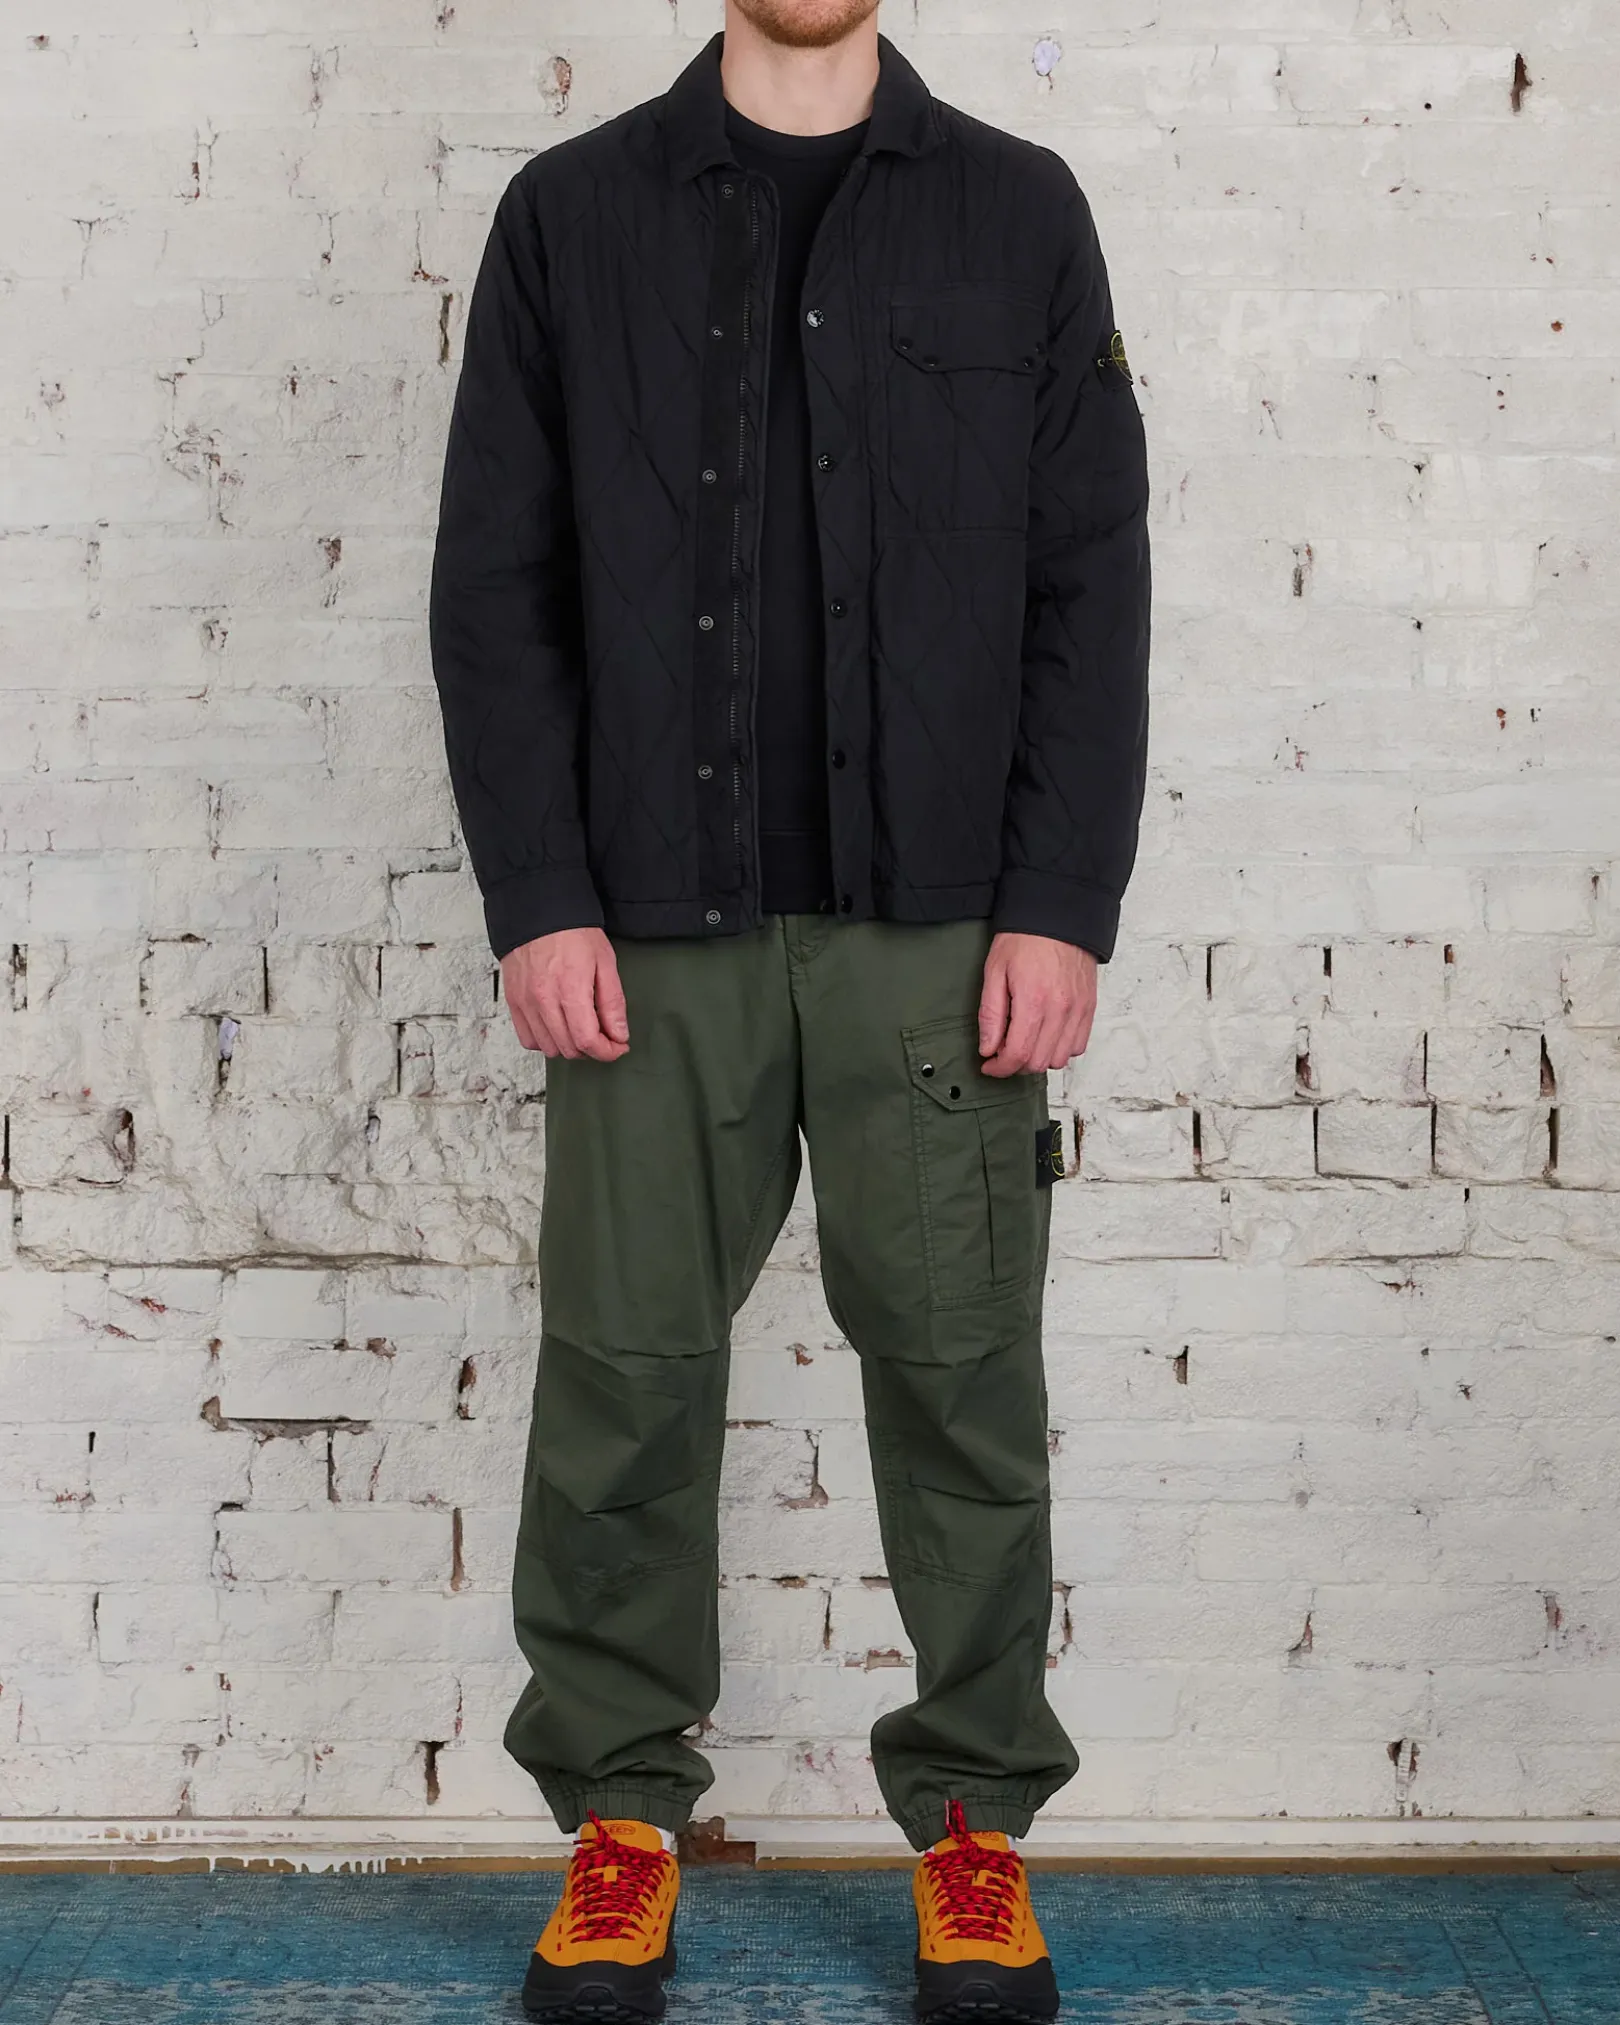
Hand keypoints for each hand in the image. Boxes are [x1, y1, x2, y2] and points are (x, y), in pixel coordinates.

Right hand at [500, 928, 628, 1061]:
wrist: (538, 913)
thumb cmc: (573, 933)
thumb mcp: (605, 963)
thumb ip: (612, 1003)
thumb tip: (619, 1035)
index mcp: (570, 989)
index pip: (587, 1041)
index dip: (607, 1052)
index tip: (618, 1046)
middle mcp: (543, 1000)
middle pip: (569, 1049)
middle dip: (592, 1049)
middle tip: (604, 1036)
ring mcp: (525, 1003)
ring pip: (549, 1048)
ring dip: (569, 1046)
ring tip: (581, 1029)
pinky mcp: (513, 1002)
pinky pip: (528, 1039)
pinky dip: (546, 1041)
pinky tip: (558, 1027)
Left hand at [978, 932, 1097, 1077]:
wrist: (1058, 916)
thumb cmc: (1023, 939)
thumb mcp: (994, 972)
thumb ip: (991, 1015)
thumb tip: (988, 1049)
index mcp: (1034, 1001)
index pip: (1018, 1054)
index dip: (1000, 1068)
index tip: (989, 1065)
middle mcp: (1061, 1010)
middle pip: (1039, 1063)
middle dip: (1016, 1064)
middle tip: (1003, 1051)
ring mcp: (1079, 1010)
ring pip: (1060, 1059)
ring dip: (1039, 1058)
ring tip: (1025, 1041)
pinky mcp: (1089, 1007)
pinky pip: (1078, 1045)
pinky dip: (1060, 1049)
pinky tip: (1046, 1035)